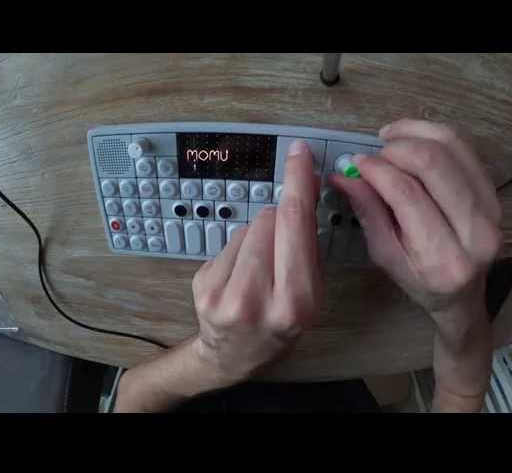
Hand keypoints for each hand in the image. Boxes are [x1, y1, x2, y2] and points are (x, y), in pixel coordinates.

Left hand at [190, 140, 321, 387]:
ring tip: (258, 267)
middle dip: (278, 220)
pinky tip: (238, 273)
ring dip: (257, 236)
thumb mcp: (310, 299)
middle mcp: (256, 299)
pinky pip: (227, 242)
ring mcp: (222, 293)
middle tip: (280, 244)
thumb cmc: (280, 328)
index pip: (295, 226)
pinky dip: (238, 248)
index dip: (298, 183)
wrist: (232, 358)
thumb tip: (302, 194)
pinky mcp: (201, 286)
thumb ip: (307, 249)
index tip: (299, 153)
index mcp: (295, 302)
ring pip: (247, 228)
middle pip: (269, 221)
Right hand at [330, 119, 501, 410]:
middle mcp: (476, 230)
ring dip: (415, 133)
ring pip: (453, 147)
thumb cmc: (419, 281)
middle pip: (435, 163)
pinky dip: (434, 134)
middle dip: (396, 148)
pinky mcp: (495, 192)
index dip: (377, 170)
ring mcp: (493, 208)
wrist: (463, 294)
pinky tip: (411, 138)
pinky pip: (465, 148)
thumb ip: (368, 213)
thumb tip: (343, 175)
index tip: (355, 163)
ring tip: (389, 139)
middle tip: (374, 153)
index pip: (407, 195)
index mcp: (443, 257)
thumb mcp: (385, 256)